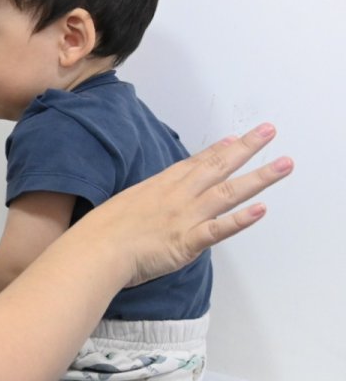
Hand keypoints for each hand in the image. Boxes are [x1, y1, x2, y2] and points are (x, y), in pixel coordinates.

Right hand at [79, 122, 292, 287]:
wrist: (95, 250)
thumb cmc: (101, 232)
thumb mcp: (122, 206)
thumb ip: (143, 204)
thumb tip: (148, 207)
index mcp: (159, 187)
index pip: (194, 164)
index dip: (217, 150)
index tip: (234, 138)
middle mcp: (177, 196)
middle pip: (218, 167)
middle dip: (246, 148)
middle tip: (269, 131)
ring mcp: (184, 216)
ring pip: (228, 192)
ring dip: (259, 178)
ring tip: (284, 164)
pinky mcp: (187, 241)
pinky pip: (219, 229)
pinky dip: (241, 219)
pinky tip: (262, 209)